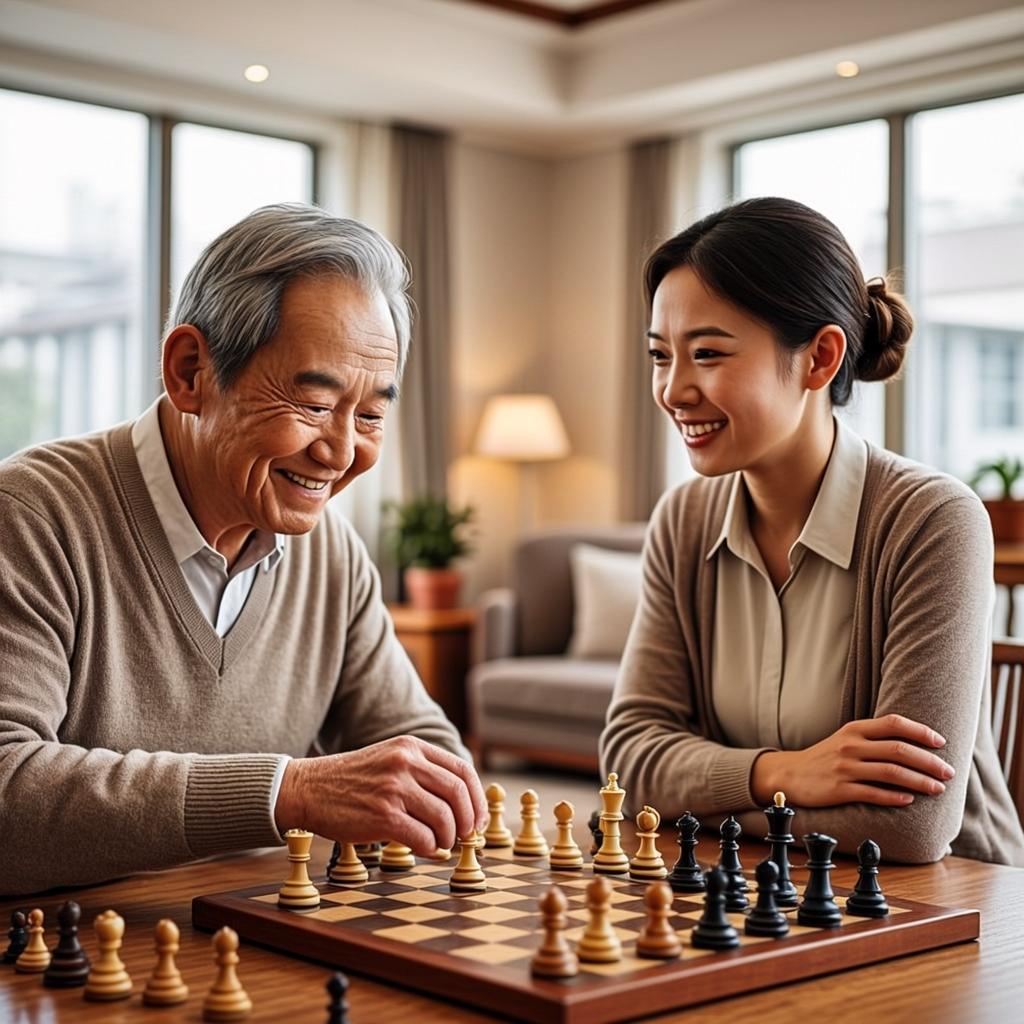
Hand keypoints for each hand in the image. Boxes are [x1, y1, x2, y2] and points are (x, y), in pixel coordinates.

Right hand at [274, 736, 487, 855]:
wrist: (308, 788)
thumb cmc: (351, 780)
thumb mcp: (390, 758)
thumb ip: (423, 772)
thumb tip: (463, 805)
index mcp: (411, 747)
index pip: (462, 770)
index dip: (477, 797)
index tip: (478, 817)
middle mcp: (406, 762)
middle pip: (458, 793)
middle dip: (469, 820)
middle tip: (466, 835)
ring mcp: (394, 788)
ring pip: (445, 818)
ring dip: (449, 837)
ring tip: (441, 843)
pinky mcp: (383, 816)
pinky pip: (424, 837)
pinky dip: (431, 848)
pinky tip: (425, 849)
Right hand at [751, 713, 954, 807]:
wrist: (790, 774)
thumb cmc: (826, 757)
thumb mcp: (846, 739)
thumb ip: (874, 738)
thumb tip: (915, 744)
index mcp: (854, 730)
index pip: (893, 724)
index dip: (920, 731)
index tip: (941, 742)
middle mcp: (850, 746)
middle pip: (898, 749)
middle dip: (928, 761)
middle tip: (948, 771)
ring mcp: (844, 768)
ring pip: (890, 773)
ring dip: (919, 781)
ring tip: (937, 788)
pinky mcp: (839, 789)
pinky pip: (873, 793)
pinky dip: (894, 797)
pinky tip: (909, 801)